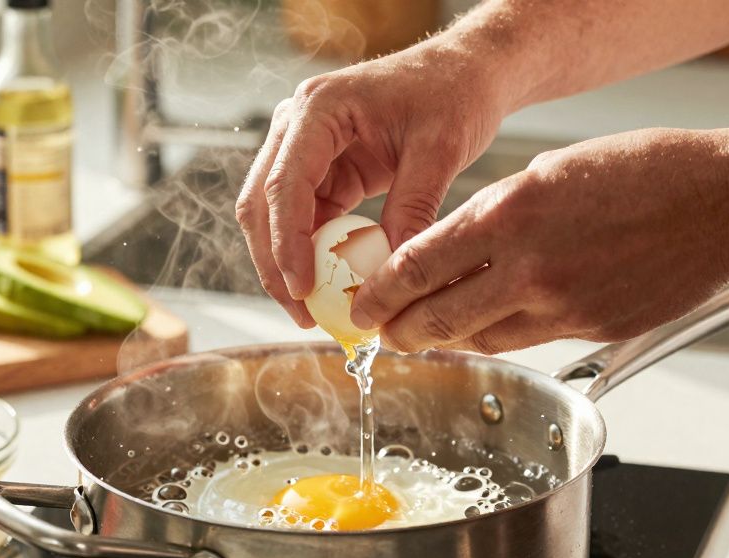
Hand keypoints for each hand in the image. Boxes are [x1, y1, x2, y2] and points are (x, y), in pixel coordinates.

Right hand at [235, 38, 504, 327]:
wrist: (465, 72)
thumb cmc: (453, 93)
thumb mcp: (441, 149)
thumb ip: (413, 208)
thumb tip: (392, 275)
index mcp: (319, 109)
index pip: (286, 183)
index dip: (287, 242)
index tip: (302, 289)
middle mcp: (298, 125)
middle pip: (263, 203)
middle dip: (275, 264)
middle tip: (303, 313)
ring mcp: (303, 147)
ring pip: (273, 216)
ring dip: (286, 264)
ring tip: (311, 311)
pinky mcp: (321, 170)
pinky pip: (302, 219)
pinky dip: (310, 254)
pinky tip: (329, 287)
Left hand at [349, 128, 728, 353]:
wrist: (724, 204)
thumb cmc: (645, 173)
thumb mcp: (550, 172)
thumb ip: (494, 216)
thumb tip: (451, 250)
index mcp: (510, 214)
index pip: (417, 266)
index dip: (379, 295)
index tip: (361, 308)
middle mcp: (529, 267)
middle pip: (437, 319)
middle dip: (399, 333)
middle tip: (383, 334)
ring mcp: (562, 306)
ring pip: (479, 339)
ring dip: (447, 340)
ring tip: (428, 333)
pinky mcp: (591, 331)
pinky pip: (527, 342)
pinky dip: (499, 337)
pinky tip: (489, 328)